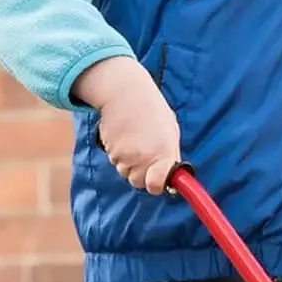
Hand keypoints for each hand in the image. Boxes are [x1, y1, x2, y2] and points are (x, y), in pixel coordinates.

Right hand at [72, 56, 180, 194]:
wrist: (126, 94)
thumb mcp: (170, 133)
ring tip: (134, 140)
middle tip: (144, 154)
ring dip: (130, 162)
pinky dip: (119, 153)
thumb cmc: (152, 111)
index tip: (158, 181)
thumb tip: (171, 175)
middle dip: (142, 174)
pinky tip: (124, 137)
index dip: (157, 185)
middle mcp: (145, 158)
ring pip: (125, 172)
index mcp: (164, 153)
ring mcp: (126, 156)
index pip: (157, 186)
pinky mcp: (111, 150)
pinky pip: (115, 161)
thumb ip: (169, 155)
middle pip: (138, 182)